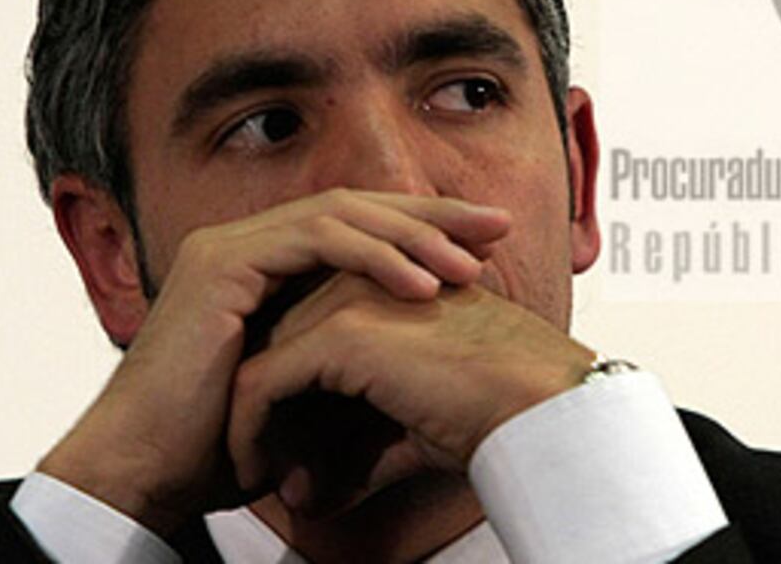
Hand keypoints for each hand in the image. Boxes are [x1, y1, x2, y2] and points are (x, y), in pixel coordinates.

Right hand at [38, 190, 509, 535]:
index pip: (360, 227)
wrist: (149, 475)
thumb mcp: (311, 385)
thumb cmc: (225, 445)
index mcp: (268, 263)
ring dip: (414, 234)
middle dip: (433, 215)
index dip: (424, 229)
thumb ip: (353, 347)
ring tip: (471, 264)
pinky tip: (423, 284)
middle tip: (499, 226)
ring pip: (342, 213)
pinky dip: (375, 257)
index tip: (485, 246)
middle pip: (358, 206)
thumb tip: (424, 342)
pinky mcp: (222, 263)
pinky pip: (315, 241)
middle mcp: (248, 242)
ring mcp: (231, 246)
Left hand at [227, 273, 594, 515]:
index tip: (268, 443)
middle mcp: (362, 281)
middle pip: (274, 339)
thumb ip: (360, 453)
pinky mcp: (339, 335)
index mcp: (386, 285)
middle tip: (246, 462)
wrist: (536, 403)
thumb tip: (312, 498)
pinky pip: (261, 384)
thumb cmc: (495, 410)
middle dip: (255, 405)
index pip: (302, 328)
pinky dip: (248, 432)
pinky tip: (253, 474)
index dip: (280, 388)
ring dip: (245, 421)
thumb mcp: (412, 427)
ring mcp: (348, 301)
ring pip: (259, 358)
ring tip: (244, 474)